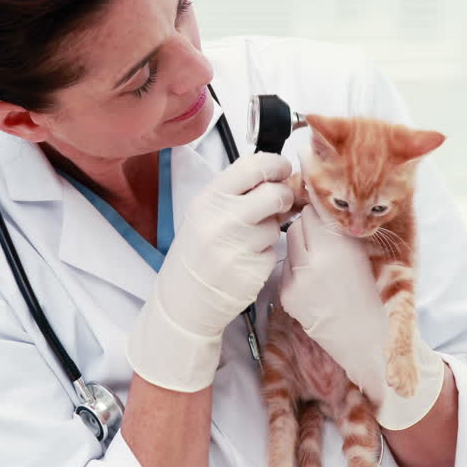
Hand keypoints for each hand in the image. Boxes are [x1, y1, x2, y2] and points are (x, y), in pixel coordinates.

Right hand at [127, 152, 293, 391]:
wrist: (183, 301)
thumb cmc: (195, 253)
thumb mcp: (202, 214)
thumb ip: (234, 193)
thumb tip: (275, 176)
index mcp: (208, 199)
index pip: (253, 166)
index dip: (276, 164)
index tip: (282, 169)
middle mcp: (222, 220)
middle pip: (275, 193)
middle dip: (283, 196)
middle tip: (278, 204)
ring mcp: (238, 247)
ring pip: (276, 225)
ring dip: (270, 230)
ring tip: (245, 242)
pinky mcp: (253, 271)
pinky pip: (273, 251)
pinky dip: (265, 254)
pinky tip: (245, 261)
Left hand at [280, 205, 444, 428]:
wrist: (367, 342)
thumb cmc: (374, 296)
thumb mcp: (365, 255)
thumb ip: (342, 230)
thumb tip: (321, 202)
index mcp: (339, 249)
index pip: (316, 209)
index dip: (322, 207)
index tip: (325, 204)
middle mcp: (314, 262)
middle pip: (299, 223)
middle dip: (311, 225)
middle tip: (326, 235)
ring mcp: (296, 281)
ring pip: (290, 243)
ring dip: (303, 244)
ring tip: (323, 260)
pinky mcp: (286, 296)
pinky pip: (287, 267)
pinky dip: (298, 267)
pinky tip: (316, 279)